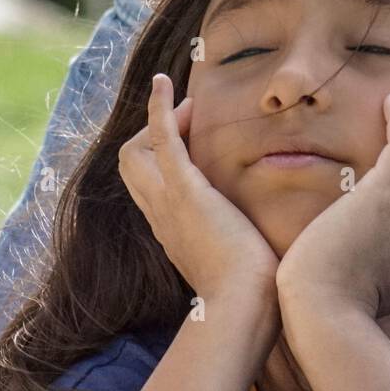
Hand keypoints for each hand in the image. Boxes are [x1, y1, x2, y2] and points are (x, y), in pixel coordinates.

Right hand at [118, 73, 279, 296]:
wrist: (244, 308)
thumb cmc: (251, 297)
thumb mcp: (235, 268)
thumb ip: (236, 254)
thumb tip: (259, 257)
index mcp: (172, 232)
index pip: (148, 188)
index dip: (162, 161)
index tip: (195, 147)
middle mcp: (160, 215)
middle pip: (131, 166)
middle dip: (153, 136)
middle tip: (192, 122)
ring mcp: (168, 200)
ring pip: (136, 151)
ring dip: (160, 121)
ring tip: (190, 105)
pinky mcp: (185, 188)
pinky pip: (161, 138)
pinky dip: (159, 107)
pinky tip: (162, 82)